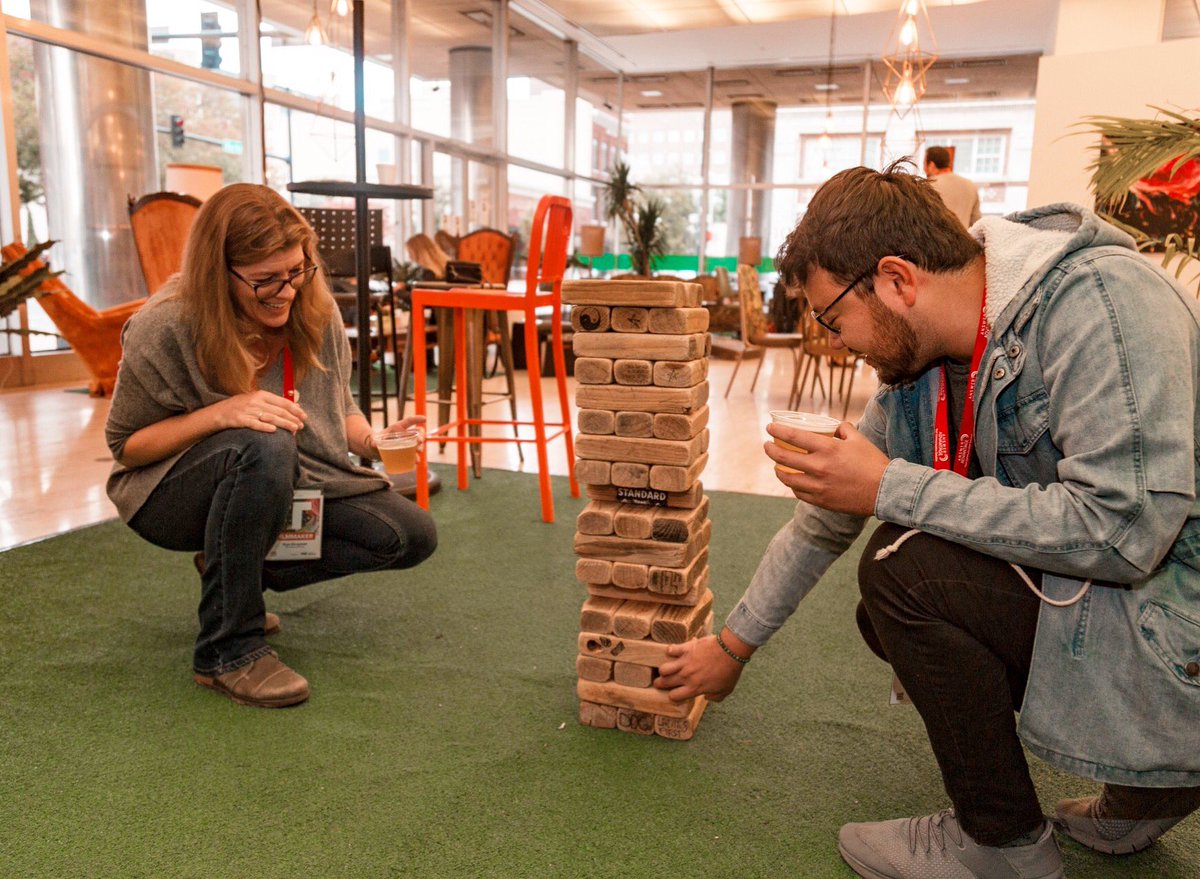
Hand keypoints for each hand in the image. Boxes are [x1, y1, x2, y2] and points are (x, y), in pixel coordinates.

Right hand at [217, 390, 306, 433]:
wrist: (220, 412)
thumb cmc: (242, 406)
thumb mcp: (258, 400)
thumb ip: (275, 402)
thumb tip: (296, 405)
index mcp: (261, 395)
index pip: (283, 402)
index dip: (295, 410)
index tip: (304, 416)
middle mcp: (256, 401)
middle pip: (278, 410)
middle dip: (292, 418)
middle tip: (301, 425)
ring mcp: (248, 410)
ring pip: (270, 417)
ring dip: (284, 424)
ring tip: (294, 429)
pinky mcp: (241, 420)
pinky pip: (255, 424)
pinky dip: (264, 427)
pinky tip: (274, 430)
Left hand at [363, 415, 426, 454]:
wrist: (375, 451)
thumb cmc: (376, 442)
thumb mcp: (373, 440)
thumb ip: (373, 442)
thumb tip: (374, 444)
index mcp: (398, 428)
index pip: (409, 421)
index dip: (417, 419)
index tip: (424, 419)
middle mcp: (405, 435)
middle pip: (418, 433)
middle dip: (421, 436)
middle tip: (419, 442)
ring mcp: (407, 444)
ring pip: (418, 444)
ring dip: (420, 448)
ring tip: (418, 453)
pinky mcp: (406, 453)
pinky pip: (414, 455)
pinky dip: (415, 458)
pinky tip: (415, 462)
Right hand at [653, 633, 748, 701]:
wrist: (731, 650)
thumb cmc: (730, 671)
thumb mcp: (726, 690)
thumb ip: (715, 698)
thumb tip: (707, 697)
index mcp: (694, 688)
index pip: (674, 696)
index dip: (672, 696)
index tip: (673, 693)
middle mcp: (686, 676)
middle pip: (664, 683)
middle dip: (660, 684)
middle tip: (660, 682)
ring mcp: (684, 662)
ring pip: (663, 669)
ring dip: (663, 670)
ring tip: (665, 669)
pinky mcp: (686, 648)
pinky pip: (671, 650)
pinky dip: (671, 651)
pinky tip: (674, 652)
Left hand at [765, 421, 887, 516]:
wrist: (885, 491)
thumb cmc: (873, 463)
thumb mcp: (858, 439)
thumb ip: (842, 429)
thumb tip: (832, 426)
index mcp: (828, 449)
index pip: (794, 437)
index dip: (778, 431)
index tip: (769, 427)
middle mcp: (820, 467)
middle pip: (784, 457)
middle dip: (771, 450)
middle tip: (767, 446)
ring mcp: (818, 486)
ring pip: (787, 478)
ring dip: (778, 469)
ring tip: (776, 465)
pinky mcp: (821, 501)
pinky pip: (798, 492)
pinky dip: (792, 485)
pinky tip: (792, 480)